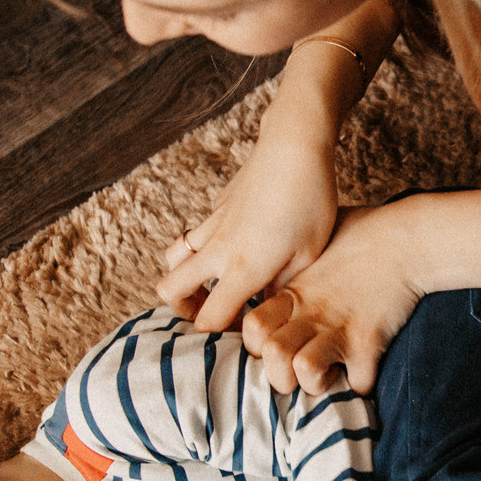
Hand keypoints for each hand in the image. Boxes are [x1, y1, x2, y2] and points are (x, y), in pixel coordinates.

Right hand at [158, 132, 338, 330]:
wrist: (296, 144)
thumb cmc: (311, 201)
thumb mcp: (309, 255)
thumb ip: (283, 288)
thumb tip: (267, 310)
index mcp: (243, 267)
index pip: (207, 319)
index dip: (218, 335)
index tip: (242, 333)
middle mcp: (218, 249)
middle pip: (169, 291)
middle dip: (183, 310)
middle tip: (213, 312)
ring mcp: (212, 225)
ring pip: (172, 259)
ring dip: (183, 277)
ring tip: (212, 284)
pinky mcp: (215, 208)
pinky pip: (192, 235)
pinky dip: (199, 250)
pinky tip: (231, 249)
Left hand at [240, 205, 422, 394]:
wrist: (408, 239)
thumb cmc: (364, 233)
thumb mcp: (316, 241)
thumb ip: (295, 262)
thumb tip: (283, 262)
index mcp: (293, 292)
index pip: (252, 328)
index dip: (258, 345)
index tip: (276, 346)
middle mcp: (311, 312)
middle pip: (272, 356)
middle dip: (281, 374)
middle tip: (298, 371)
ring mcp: (340, 328)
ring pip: (304, 371)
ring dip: (314, 384)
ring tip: (327, 374)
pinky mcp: (370, 342)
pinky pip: (357, 384)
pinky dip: (360, 386)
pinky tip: (363, 372)